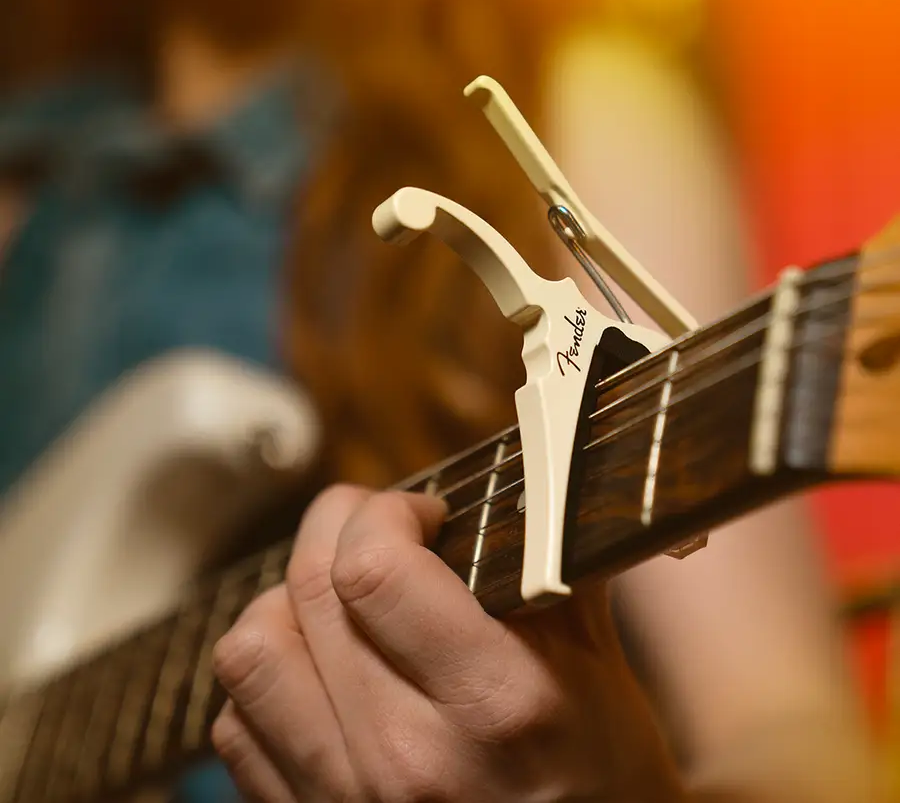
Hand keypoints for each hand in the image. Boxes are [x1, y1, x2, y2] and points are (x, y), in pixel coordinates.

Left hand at [211, 485, 685, 801]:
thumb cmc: (603, 780)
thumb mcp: (601, 667)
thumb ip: (546, 566)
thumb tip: (520, 482)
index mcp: (493, 702)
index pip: (376, 569)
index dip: (387, 512)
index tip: (423, 514)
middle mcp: (404, 757)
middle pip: (310, 590)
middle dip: (337, 525)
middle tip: (377, 526)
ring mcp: (344, 802)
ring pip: (252, 652)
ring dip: (288, 601)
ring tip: (338, 598)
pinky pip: (238, 725)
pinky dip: (272, 676)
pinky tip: (322, 671)